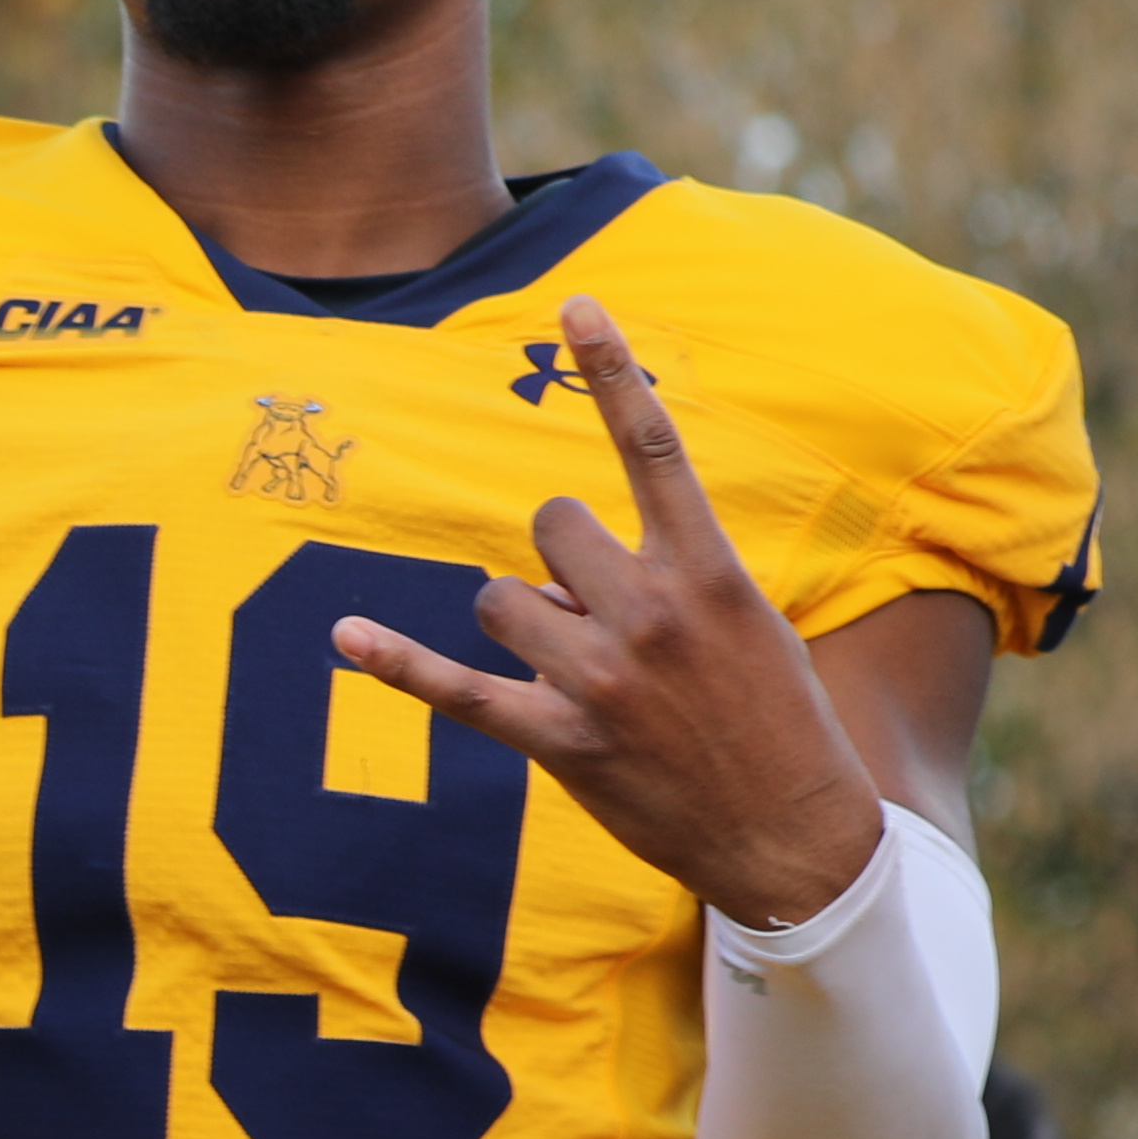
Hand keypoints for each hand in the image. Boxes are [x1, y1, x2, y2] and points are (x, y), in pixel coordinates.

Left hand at [321, 297, 881, 930]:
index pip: (653, 448)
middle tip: (604, 616)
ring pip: (500, 597)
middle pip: (548, 526)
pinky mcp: (558, 740)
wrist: (794, 835)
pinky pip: (455, 689)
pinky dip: (396, 663)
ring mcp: (600, 678)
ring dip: (524, 622)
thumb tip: (561, 567)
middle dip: (560, 559)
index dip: (611, 370)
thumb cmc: (772, 718)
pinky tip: (343, 637)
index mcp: (709, 572)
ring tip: (579, 671)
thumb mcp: (748, 623)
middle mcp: (650, 613)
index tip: (574, 303)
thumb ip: (664, 573)